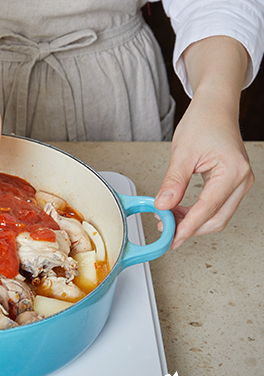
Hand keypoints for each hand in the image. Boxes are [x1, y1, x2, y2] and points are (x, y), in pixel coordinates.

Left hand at [155, 96, 253, 248]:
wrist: (215, 108)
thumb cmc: (203, 123)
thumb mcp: (182, 153)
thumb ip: (173, 182)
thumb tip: (162, 205)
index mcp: (232, 172)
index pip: (208, 209)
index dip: (188, 227)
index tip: (171, 238)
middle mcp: (242, 180)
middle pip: (217, 219)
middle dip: (190, 229)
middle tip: (165, 232)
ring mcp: (240, 183)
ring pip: (217, 216)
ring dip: (193, 222)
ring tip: (167, 220)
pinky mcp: (232, 183)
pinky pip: (217, 206)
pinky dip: (197, 213)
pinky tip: (178, 211)